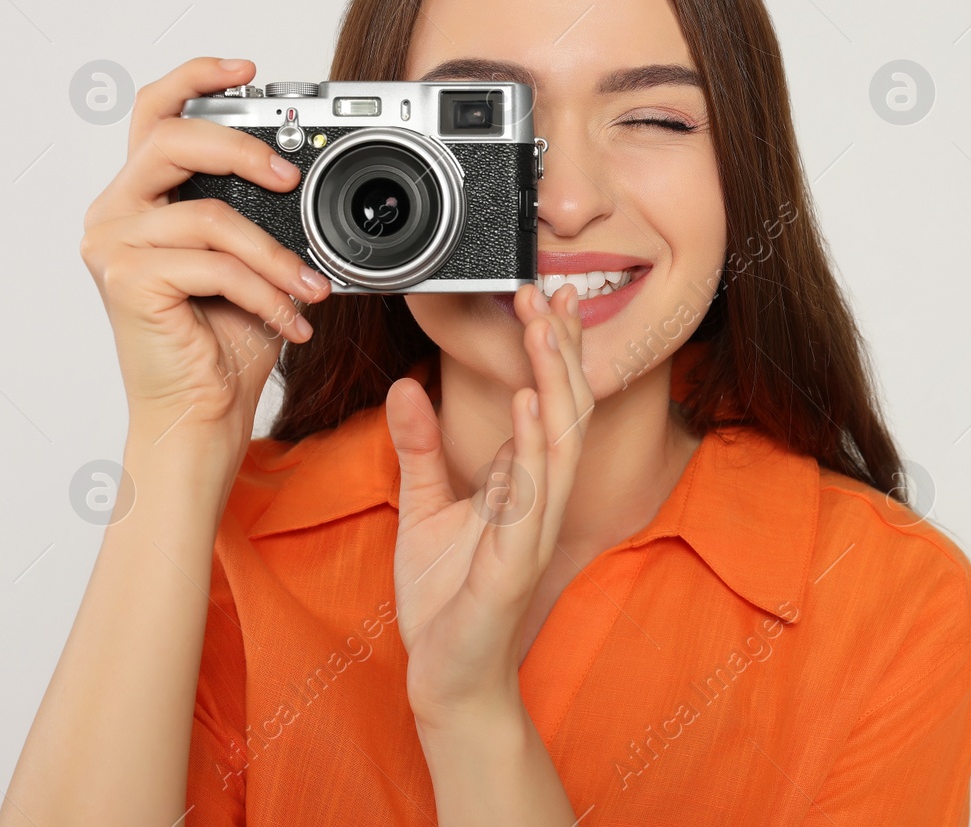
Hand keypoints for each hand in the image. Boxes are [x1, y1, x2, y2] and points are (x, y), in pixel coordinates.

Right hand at [79, 57, 331, 465]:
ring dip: (276, 257)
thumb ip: (259, 214)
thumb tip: (307, 178)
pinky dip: (265, 293)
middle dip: (240, 148)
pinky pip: (215, 266)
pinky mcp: (126, 281)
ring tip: (310, 290)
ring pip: (211, 217)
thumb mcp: (252, 260)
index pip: (155, 112)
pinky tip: (289, 320)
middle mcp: (115, 211)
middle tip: (290, 176)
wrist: (201, 412)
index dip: (197, 78)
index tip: (249, 69)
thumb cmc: (223, 340)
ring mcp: (113, 244)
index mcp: (142, 196)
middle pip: (170, 139)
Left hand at [390, 283, 591, 725]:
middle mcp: (537, 499)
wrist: (445, 679)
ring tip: (543, 327)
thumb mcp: (423, 508)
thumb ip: (418, 447)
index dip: (549, 350)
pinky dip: (532, 445)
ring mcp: (531, 529)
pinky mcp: (512, 561)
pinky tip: (527, 402)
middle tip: (552, 291)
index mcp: (522, 484)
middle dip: (560, 348)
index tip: (543, 298)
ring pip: (558, 441)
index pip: (546, 402)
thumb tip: (406, 385)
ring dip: (553, 379)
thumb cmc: (445, 603)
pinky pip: (531, 495)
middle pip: (564, 409)